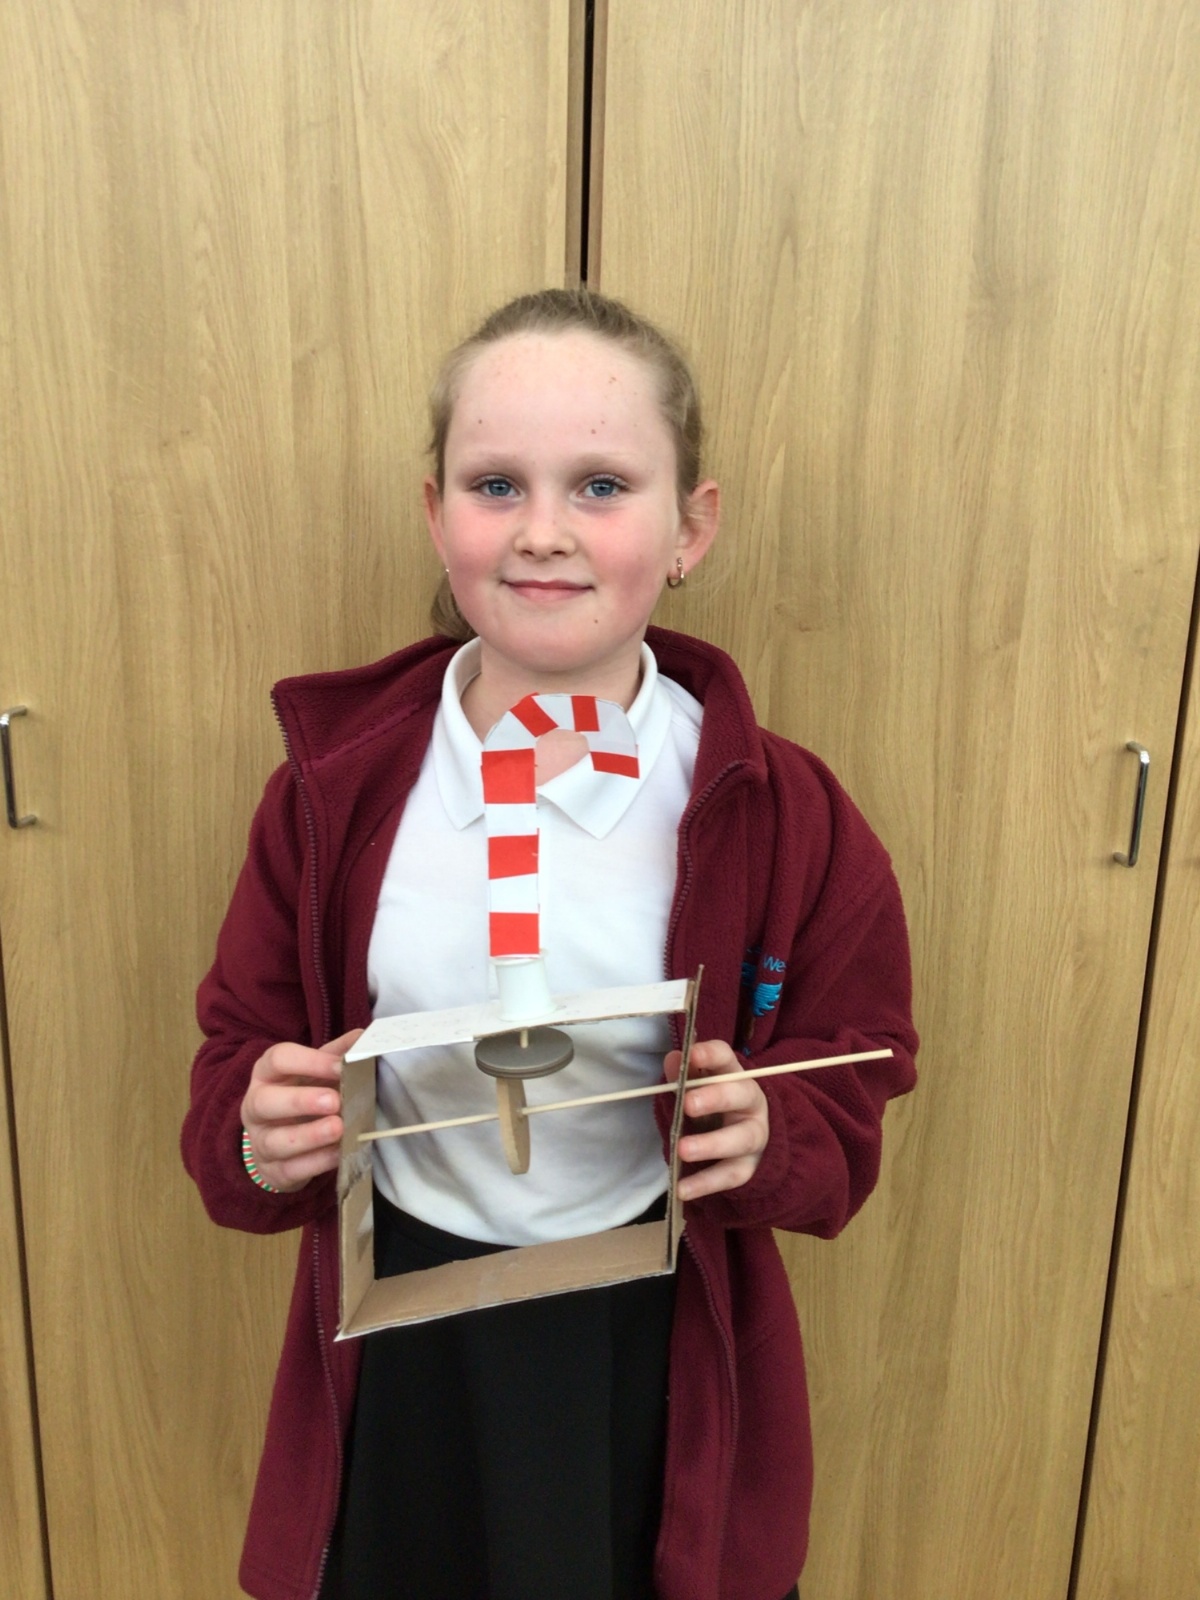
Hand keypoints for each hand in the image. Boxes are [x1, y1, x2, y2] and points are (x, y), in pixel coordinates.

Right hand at [239, 1028, 362, 1193]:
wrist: (282, 1145)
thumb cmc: (302, 1097)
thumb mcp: (316, 1073)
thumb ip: (336, 1056)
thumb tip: (364, 1037)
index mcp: (266, 1075)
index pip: (277, 1059)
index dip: (309, 1061)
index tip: (341, 1066)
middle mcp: (256, 1107)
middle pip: (265, 1101)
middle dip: (300, 1101)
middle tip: (335, 1101)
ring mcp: (260, 1141)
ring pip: (276, 1141)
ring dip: (309, 1136)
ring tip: (338, 1129)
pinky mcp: (272, 1171)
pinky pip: (290, 1169)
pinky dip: (316, 1162)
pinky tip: (338, 1154)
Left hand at [663, 1038, 769, 1200]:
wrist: (749, 1143)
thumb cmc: (716, 1107)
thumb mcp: (700, 1088)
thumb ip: (684, 1075)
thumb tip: (672, 1059)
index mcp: (735, 1077)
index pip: (727, 1059)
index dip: (711, 1054)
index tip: (692, 1055)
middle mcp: (750, 1104)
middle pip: (740, 1096)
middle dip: (715, 1098)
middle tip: (688, 1104)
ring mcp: (753, 1136)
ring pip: (740, 1139)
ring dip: (711, 1144)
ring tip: (682, 1150)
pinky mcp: (748, 1167)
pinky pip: (729, 1175)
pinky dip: (706, 1183)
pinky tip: (682, 1189)